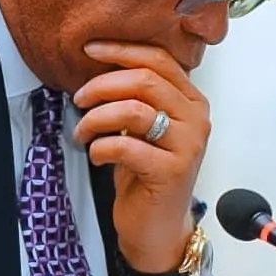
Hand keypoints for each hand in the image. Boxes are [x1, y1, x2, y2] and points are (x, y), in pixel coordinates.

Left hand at [72, 42, 209, 272]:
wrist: (157, 226)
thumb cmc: (145, 173)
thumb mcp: (141, 126)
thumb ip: (134, 96)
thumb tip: (98, 64)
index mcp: (191, 100)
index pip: (158, 59)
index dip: (121, 50)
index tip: (88, 50)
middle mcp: (197, 118)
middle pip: (145, 80)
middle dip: (102, 85)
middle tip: (79, 99)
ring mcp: (188, 145)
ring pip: (133, 110)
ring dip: (95, 118)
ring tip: (82, 132)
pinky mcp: (172, 171)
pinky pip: (125, 145)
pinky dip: (100, 147)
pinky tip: (95, 155)